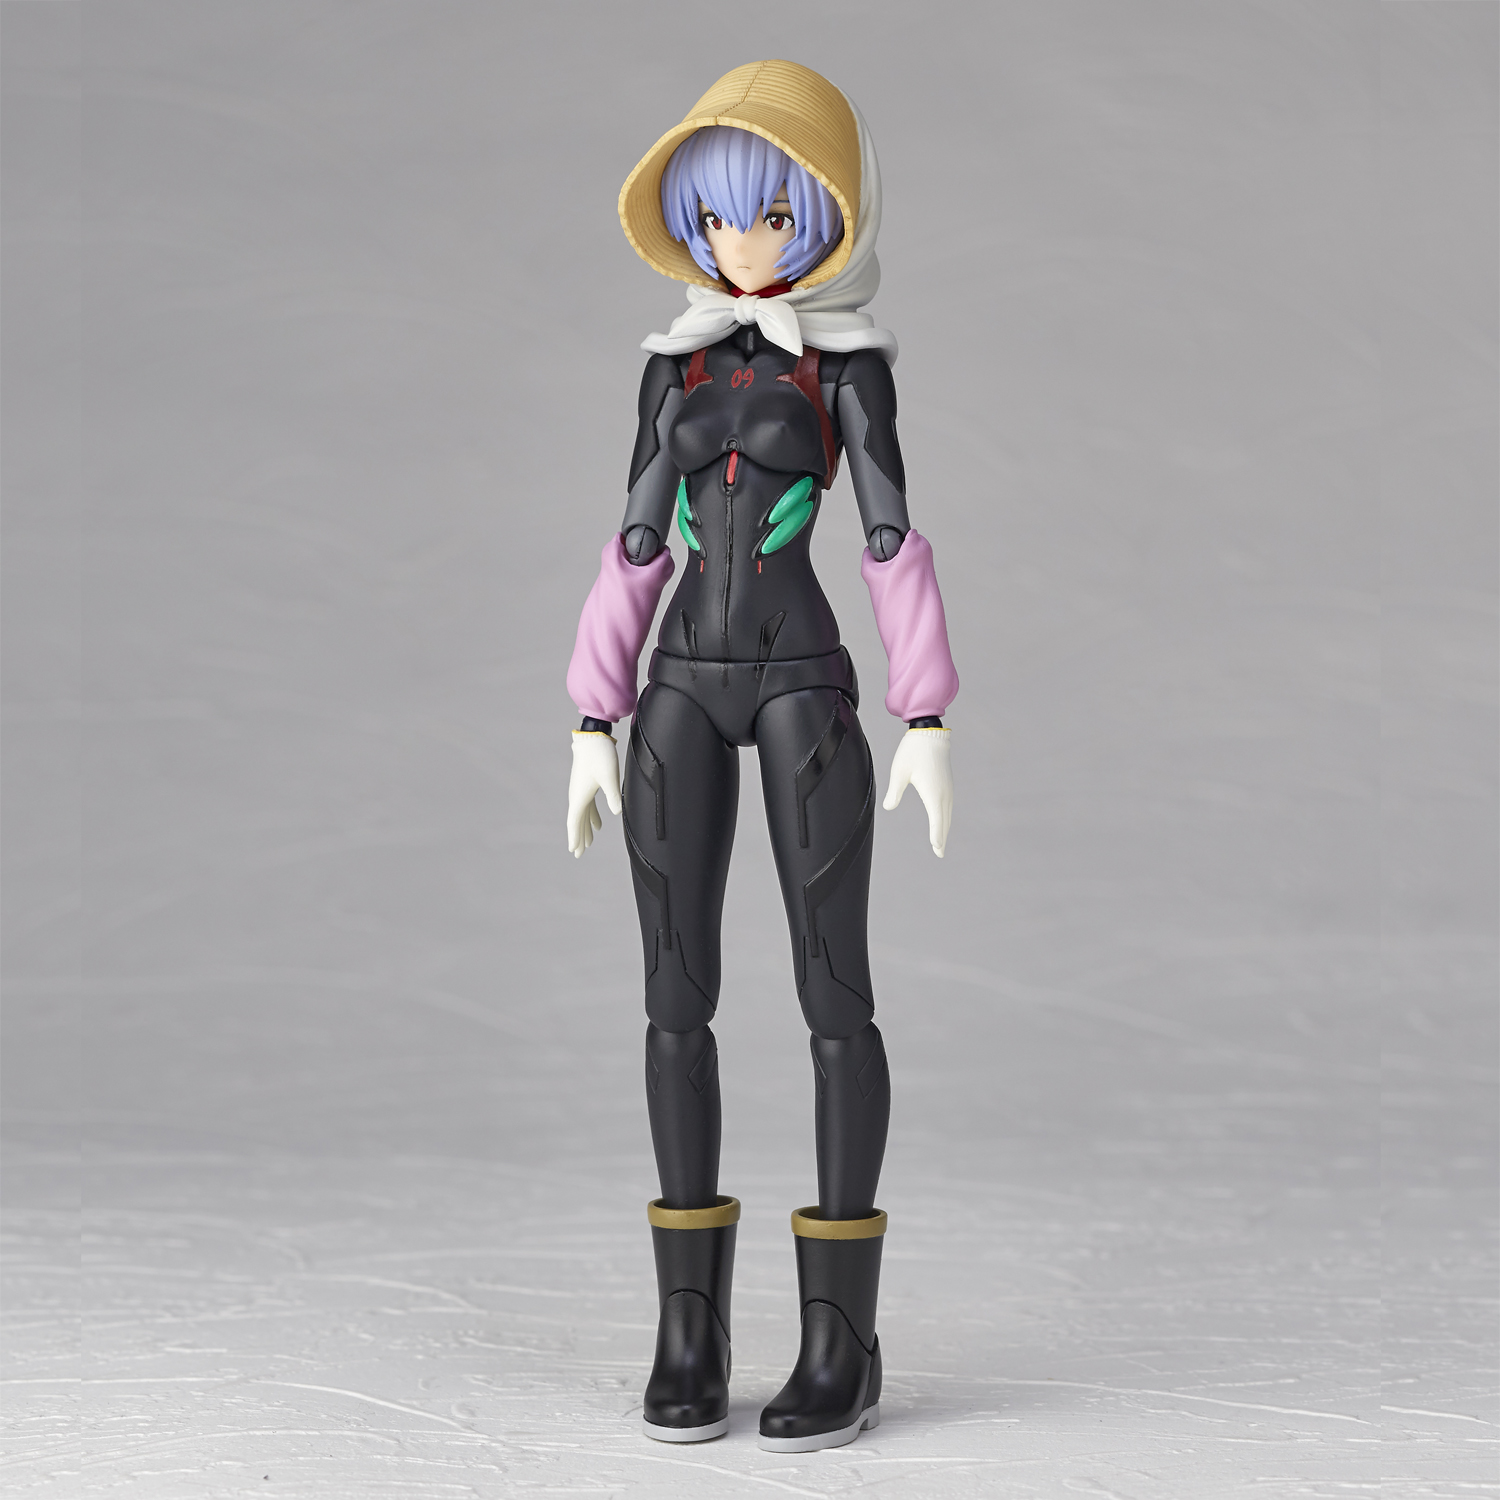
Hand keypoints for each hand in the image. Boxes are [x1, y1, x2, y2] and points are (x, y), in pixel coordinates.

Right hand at [567, 730, 621, 857]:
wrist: (592, 737)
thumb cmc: (600, 755)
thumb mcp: (610, 776)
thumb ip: (613, 795)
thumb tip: (617, 812)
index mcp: (580, 796)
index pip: (574, 822)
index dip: (575, 838)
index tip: (574, 851)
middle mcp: (577, 795)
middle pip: (576, 821)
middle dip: (579, 838)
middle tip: (579, 853)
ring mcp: (580, 790)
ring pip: (582, 814)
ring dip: (585, 828)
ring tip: (589, 843)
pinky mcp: (586, 784)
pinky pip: (587, 806)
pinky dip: (591, 817)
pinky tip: (598, 824)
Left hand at [881, 727, 952, 857]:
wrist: (930, 733)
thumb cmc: (913, 751)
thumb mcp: (899, 771)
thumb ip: (894, 791)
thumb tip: (888, 807)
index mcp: (933, 793)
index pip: (937, 821)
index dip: (937, 836)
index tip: (937, 849)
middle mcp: (944, 793)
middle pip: (944, 820)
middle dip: (941, 838)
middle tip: (939, 853)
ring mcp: (947, 788)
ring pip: (947, 813)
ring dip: (944, 828)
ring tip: (940, 842)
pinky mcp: (947, 783)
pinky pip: (948, 805)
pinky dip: (945, 817)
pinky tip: (942, 820)